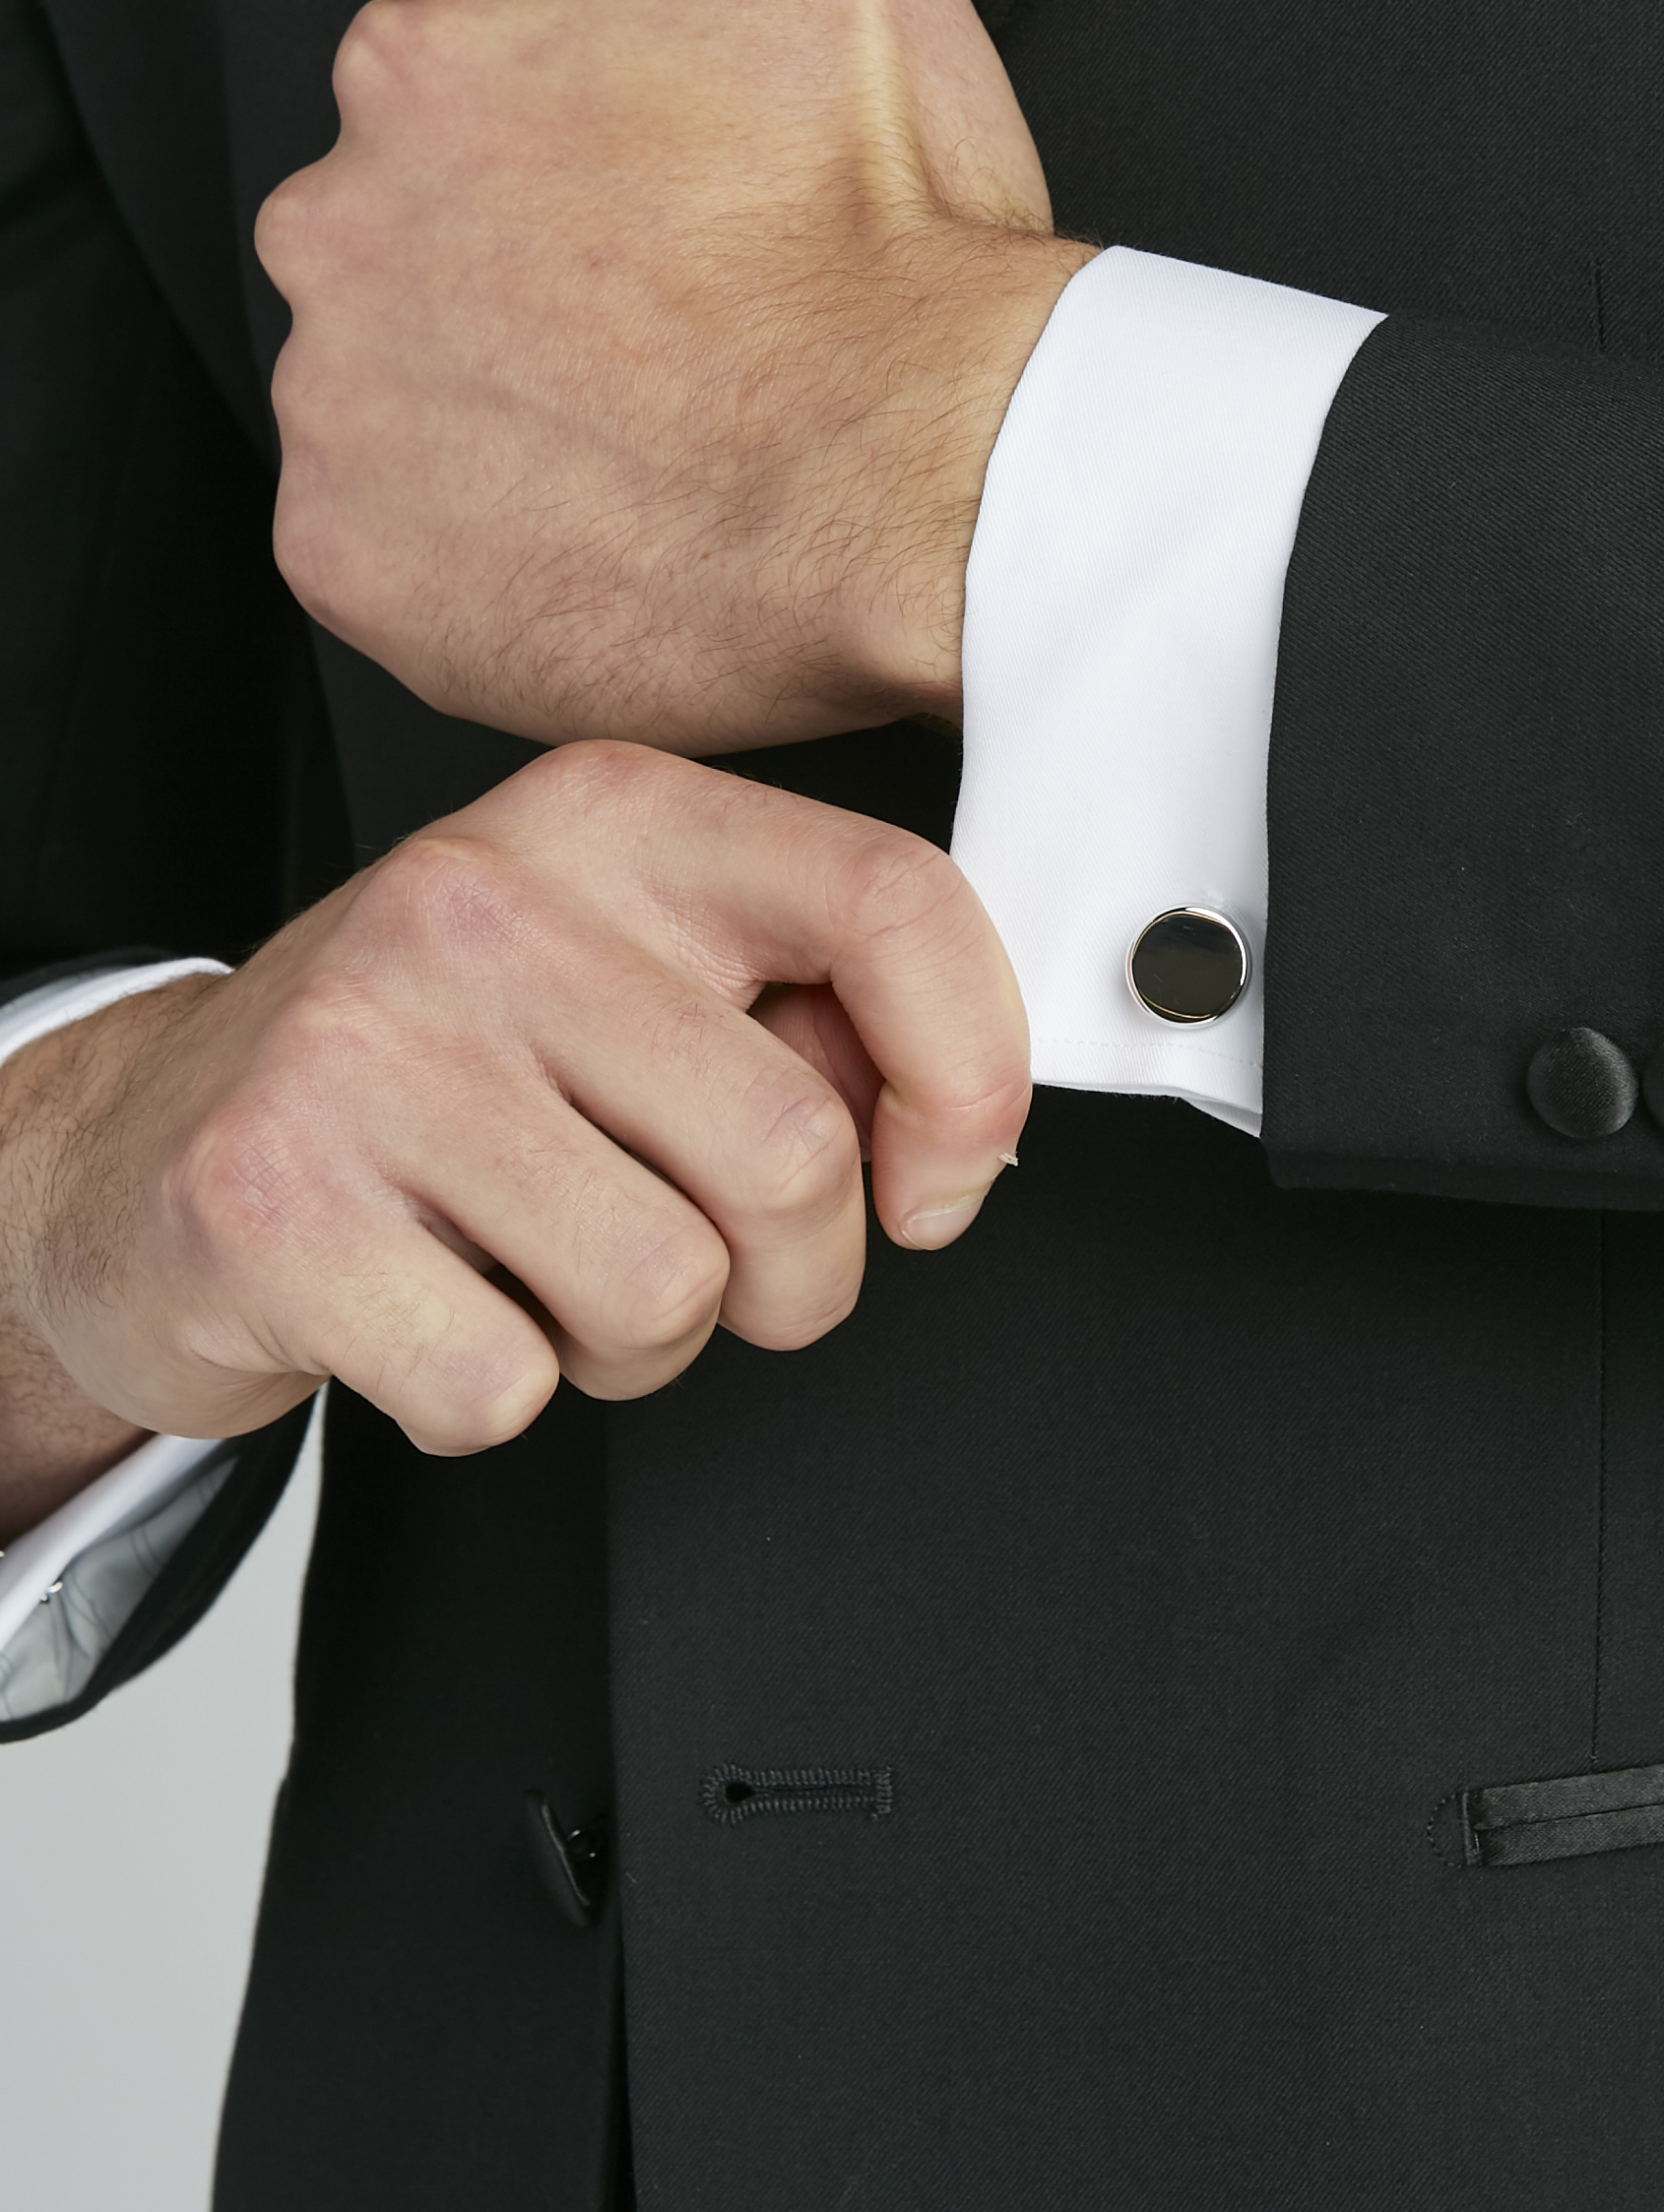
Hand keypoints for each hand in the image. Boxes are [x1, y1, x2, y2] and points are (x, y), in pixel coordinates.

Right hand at [0, 743, 1028, 1534]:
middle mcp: (488, 897)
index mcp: (612, 816)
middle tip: (700, 1257)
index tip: (939, 1181)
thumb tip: (947, 1120)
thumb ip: (802, 1006)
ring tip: (540, 1270)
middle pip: (795, 1152)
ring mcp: (368, 1044)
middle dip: (787, 1273)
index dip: (972, 1078)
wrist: (141, 1143)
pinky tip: (432, 1307)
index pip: (892, 902)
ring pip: (668, 1291)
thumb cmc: (429, 1070)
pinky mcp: (273, 1200)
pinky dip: (495, 1395)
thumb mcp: (624, 971)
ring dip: (636, 1345)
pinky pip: (507, 1385)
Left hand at [257, 0, 1092, 753]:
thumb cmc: (900, 236)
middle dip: (519, 297)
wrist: (944, 480)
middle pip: (402, 255)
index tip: (679, 226)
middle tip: (683, 342)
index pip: (449, 114)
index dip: (581, 178)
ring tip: (660, 447)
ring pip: (394, 405)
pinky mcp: (357, 570)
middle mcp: (342, 221)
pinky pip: (387, 559)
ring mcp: (342, 406)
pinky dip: (480, 563)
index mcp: (429, 65)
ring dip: (499, 427)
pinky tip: (614, 534)